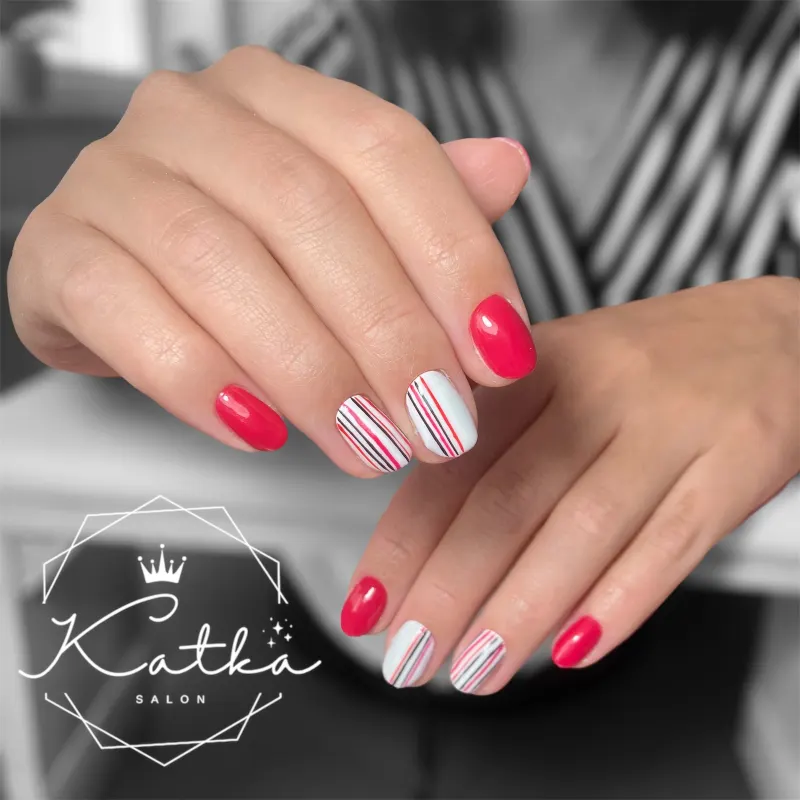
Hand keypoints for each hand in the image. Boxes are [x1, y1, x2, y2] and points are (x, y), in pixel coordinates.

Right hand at [8, 47, 534, 474]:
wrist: (117, 273)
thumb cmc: (245, 252)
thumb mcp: (343, 225)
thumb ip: (422, 205)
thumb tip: (505, 170)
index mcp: (280, 98)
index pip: (386, 153)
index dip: (454, 257)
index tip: (499, 353)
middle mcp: (195, 117)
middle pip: (310, 213)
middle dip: (389, 335)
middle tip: (437, 422)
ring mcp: (116, 176)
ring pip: (223, 264)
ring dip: (311, 373)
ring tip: (367, 445)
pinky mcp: (58, 250)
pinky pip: (130, 314)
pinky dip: (204, 382)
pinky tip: (261, 431)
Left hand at [341, 277, 799, 691]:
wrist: (775, 334)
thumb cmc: (649, 369)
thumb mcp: (560, 375)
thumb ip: (497, 443)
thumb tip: (431, 546)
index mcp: (535, 363)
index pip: (454, 458)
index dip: (403, 539)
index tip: (367, 605)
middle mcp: (597, 387)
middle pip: (508, 498)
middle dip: (448, 589)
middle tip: (409, 655)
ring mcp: (669, 425)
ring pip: (582, 529)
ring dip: (519, 610)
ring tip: (473, 671)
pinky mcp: (736, 462)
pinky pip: (672, 543)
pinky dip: (617, 602)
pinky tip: (571, 649)